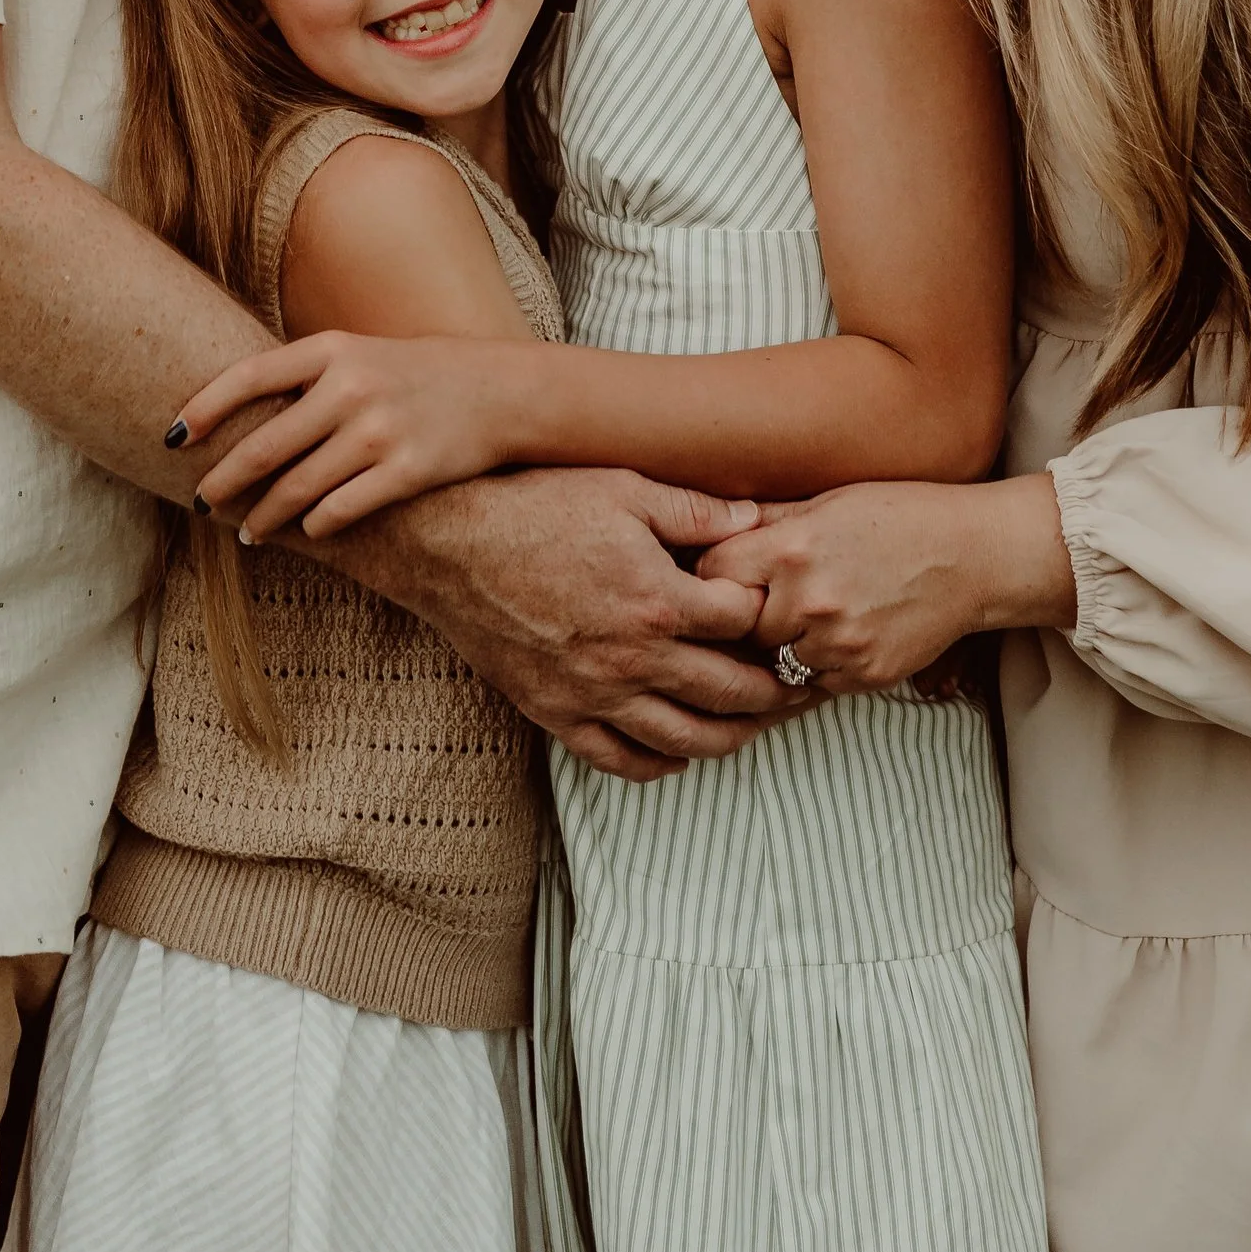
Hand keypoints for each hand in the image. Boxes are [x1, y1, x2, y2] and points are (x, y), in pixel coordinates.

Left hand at [180, 333, 530, 539]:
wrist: (501, 392)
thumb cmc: (417, 374)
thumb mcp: (360, 354)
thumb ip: (305, 378)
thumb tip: (233, 418)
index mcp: (333, 350)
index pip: (250, 377)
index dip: (203, 408)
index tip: (172, 437)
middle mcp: (352, 387)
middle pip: (265, 447)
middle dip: (223, 481)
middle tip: (201, 502)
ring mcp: (380, 431)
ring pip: (298, 489)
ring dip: (265, 517)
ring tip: (249, 531)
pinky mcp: (407, 472)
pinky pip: (340, 511)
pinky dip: (315, 527)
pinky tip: (308, 531)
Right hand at [347, 464, 782, 778]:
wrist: (449, 543)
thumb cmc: (536, 505)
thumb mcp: (623, 487)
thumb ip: (695, 510)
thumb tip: (755, 517)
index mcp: (657, 599)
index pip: (746, 623)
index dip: (775, 615)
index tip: (788, 611)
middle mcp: (633, 658)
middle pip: (732, 694)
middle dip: (777, 691)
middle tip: (801, 685)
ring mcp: (594, 694)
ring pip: (687, 740)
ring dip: (733, 736)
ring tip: (756, 723)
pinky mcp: (557, 714)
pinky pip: (621, 761)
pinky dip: (661, 763)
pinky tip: (679, 749)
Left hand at [698, 474, 1071, 691]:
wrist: (973, 556)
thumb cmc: (900, 516)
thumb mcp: (828, 501)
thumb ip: (767, 521)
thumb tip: (707, 525)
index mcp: (793, 547)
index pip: (711, 573)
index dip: (712, 573)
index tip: (722, 573)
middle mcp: (809, 600)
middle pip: (738, 626)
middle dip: (744, 615)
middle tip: (759, 601)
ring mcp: (838, 644)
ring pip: (773, 661)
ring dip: (779, 646)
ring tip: (803, 619)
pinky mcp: (863, 676)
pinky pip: (813, 684)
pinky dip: (815, 667)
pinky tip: (835, 637)